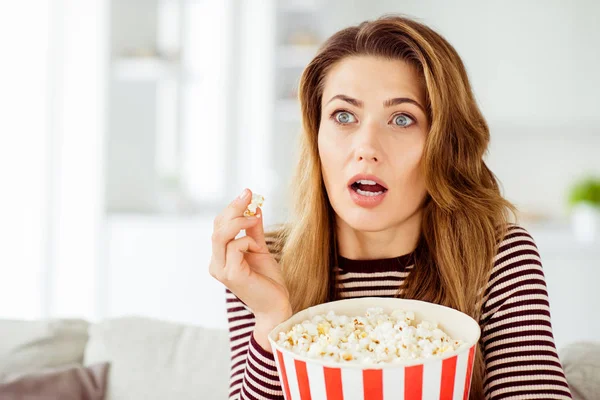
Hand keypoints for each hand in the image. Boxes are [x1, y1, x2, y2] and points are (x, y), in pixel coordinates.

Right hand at [209, 188, 291, 323]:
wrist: (277, 306)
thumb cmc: (268, 281)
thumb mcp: (260, 249)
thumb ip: (254, 230)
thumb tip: (254, 207)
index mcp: (219, 258)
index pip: (218, 227)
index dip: (231, 208)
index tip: (248, 193)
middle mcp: (216, 264)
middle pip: (217, 228)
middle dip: (233, 208)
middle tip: (249, 194)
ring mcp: (221, 270)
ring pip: (221, 235)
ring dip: (240, 222)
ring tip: (255, 219)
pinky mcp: (231, 275)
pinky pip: (235, 247)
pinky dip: (248, 241)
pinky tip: (258, 249)